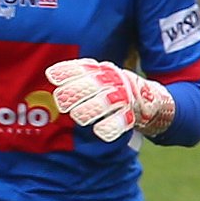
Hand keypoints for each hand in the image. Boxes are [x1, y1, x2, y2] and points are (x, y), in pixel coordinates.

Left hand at [45, 57, 174, 142]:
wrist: (149, 98)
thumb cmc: (112, 88)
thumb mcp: (98, 77)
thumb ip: (78, 75)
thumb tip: (50, 75)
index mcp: (102, 70)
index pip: (85, 68)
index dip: (69, 72)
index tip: (52, 76)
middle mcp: (114, 81)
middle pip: (94, 84)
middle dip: (76, 92)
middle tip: (61, 102)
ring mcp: (124, 98)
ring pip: (107, 102)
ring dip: (91, 109)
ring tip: (78, 116)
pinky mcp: (132, 116)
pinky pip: (122, 121)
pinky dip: (111, 127)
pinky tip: (100, 132)